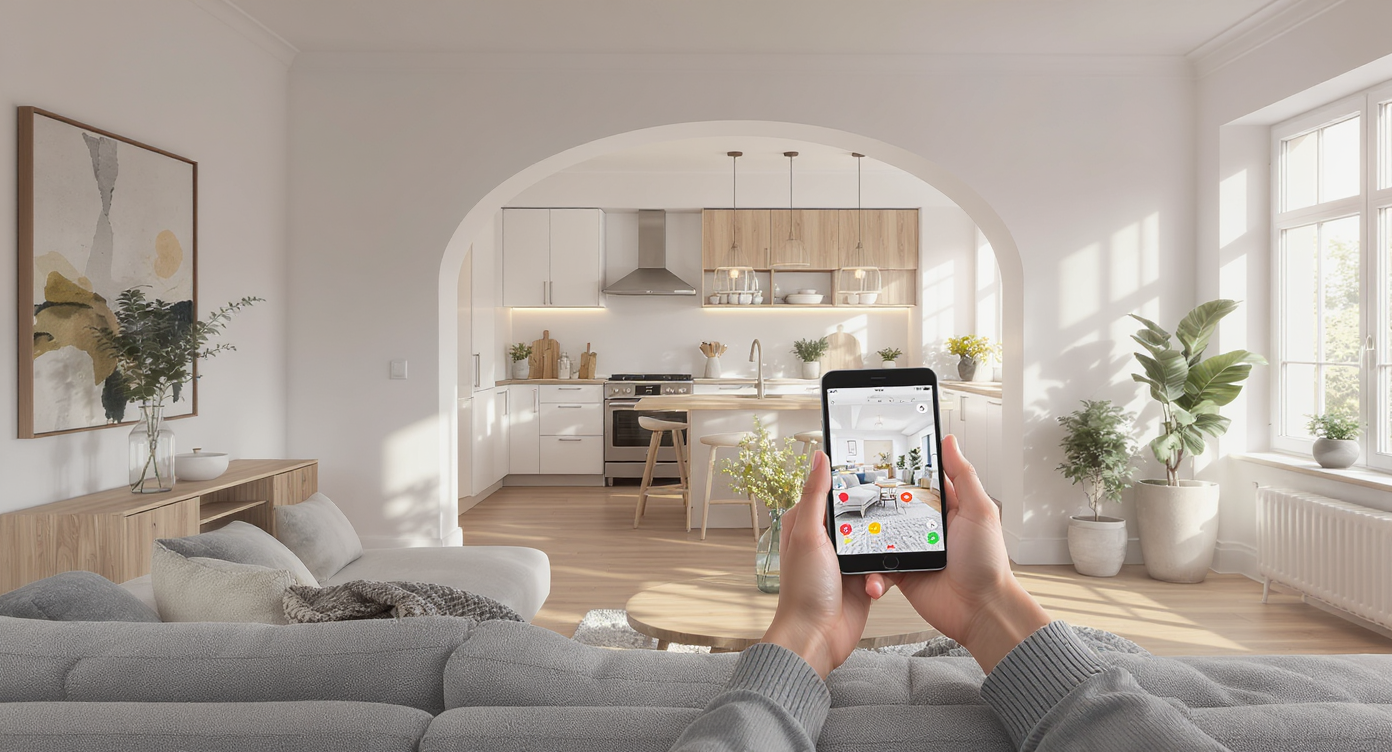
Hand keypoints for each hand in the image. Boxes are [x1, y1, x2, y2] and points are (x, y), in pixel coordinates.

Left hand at [761, 450, 871, 678]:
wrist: (817, 638)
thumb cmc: (804, 591)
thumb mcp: (808, 535)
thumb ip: (816, 495)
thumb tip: (819, 457)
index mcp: (806, 524)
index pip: (828, 490)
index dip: (847, 478)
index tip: (869, 465)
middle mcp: (825, 539)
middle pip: (858, 512)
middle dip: (873, 514)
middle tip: (891, 506)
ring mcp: (845, 559)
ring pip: (875, 538)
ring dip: (880, 548)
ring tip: (876, 559)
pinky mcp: (862, 578)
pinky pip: (883, 565)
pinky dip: (883, 574)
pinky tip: (875, 585)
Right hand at [865, 435, 1049, 672]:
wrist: (981, 610)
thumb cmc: (987, 563)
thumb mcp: (979, 510)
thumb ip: (963, 475)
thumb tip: (949, 441)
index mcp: (946, 509)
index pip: (921, 483)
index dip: (903, 471)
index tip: (882, 457)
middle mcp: (926, 528)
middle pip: (893, 506)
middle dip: (875, 501)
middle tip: (855, 492)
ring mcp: (912, 551)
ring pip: (880, 535)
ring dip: (868, 535)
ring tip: (855, 530)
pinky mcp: (901, 574)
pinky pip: (877, 565)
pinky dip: (871, 568)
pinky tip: (872, 568)